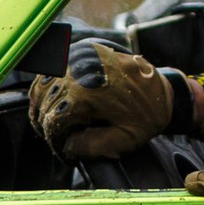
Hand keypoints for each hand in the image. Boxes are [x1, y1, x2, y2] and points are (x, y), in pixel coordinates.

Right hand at [29, 41, 177, 159]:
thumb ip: (93, 147)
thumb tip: (66, 147)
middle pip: (44, 105)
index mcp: (87, 92)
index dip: (56, 142)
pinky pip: (49, 73)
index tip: (65, 152)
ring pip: (41, 88)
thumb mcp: (126, 140)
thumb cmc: (147, 114)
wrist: (162, 87)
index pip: (53, 123)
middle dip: (50, 127)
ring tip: (59, 125)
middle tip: (65, 141)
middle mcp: (77, 70)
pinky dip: (47, 91)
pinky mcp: (78, 52)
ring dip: (44, 109)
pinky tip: (57, 105)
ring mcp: (76, 58)